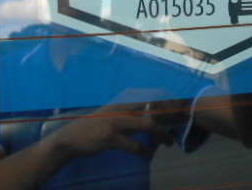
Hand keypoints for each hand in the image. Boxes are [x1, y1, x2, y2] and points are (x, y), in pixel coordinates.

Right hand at [48, 102, 173, 159]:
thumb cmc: (97, 126)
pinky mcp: (110, 137)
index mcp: (124, 102)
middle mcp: (122, 108)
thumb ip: (133, 116)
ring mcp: (116, 122)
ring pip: (148, 125)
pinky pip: (134, 145)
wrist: (72, 137)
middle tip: (180, 125)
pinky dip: (144, 151)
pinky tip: (148, 155)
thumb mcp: (115, 115)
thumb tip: (154, 121)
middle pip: (154, 108)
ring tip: (169, 143)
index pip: (151, 97)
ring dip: (162, 135)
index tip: (180, 109)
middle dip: (170, 116)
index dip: (168, 102)